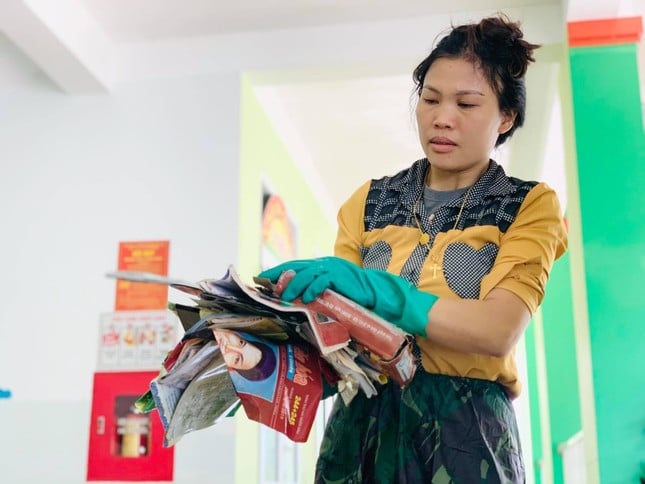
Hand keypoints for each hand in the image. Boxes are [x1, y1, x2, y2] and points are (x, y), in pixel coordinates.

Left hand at [259, 256, 437, 336]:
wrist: (376, 296)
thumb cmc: (352, 298)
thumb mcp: (328, 294)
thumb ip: (313, 293)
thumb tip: (293, 301)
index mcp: (320, 266)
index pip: (293, 266)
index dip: (276, 272)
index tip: (260, 280)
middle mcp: (323, 264)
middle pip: (294, 267)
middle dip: (278, 278)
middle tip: (267, 289)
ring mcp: (331, 268)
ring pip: (304, 274)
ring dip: (293, 287)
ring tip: (285, 298)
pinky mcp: (338, 275)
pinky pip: (320, 281)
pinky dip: (312, 290)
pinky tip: (306, 300)